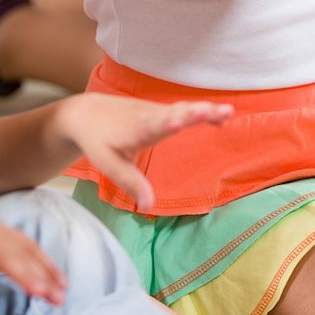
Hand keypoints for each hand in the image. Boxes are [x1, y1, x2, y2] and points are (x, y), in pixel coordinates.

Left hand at [60, 94, 231, 214]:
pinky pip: (185, 109)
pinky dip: (203, 111)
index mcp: (137, 129)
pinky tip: (221, 118)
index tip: (180, 122)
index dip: (168, 123)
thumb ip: (130, 183)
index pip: (156, 125)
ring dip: (206, 110)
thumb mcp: (109, 165)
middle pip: (177, 112)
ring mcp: (157, 110)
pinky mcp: (161, 110)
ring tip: (228, 112)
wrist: (87, 113)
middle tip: (220, 111)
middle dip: (197, 113)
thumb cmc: (97, 140)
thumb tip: (148, 207)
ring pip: (184, 108)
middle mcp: (150, 115)